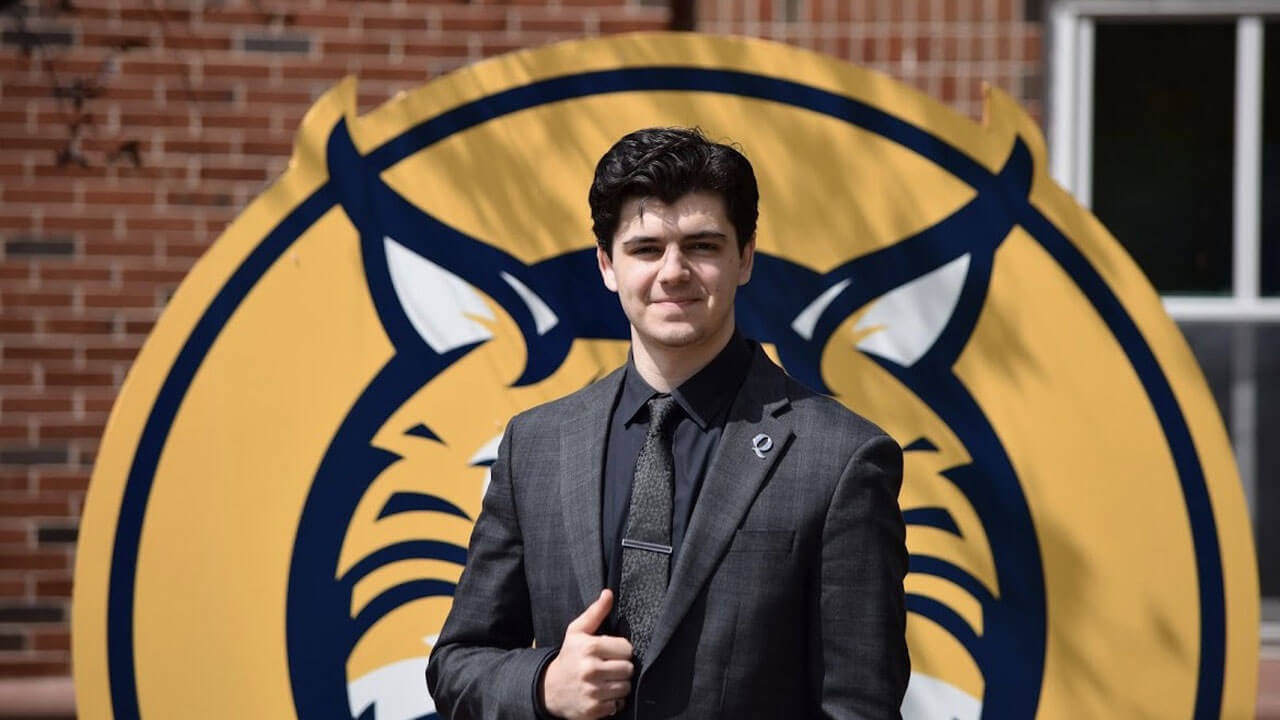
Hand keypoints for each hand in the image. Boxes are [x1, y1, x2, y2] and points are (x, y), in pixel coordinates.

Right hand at [541, 589, 633, 718]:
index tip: (611, 652)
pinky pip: (618, 705)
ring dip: (619, 685)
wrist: (549, 689)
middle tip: (609, 667)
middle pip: (629, 668)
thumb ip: (595, 612)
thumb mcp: (577, 632)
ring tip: (606, 681)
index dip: (621, 650)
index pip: (627, 648)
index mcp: (589, 647)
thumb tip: (609, 593)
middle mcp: (591, 669)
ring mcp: (592, 691)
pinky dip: (613, 702)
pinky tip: (602, 694)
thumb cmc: (568, 657)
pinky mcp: (593, 709)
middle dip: (621, 668)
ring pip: (626, 687)